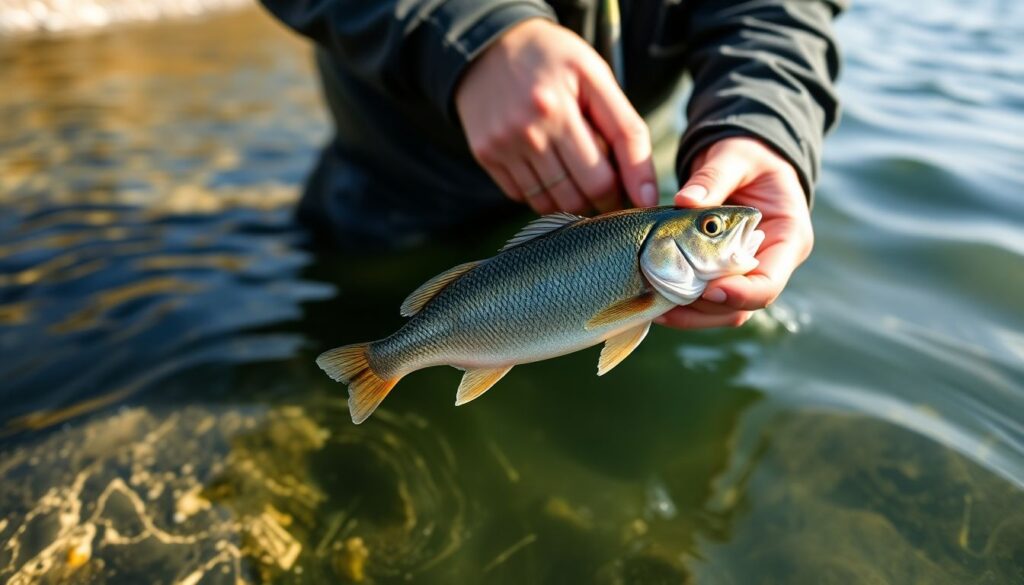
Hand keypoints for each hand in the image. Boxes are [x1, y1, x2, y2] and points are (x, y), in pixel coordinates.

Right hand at [455, 18, 657, 214]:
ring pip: (550, 204)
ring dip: (572, 200)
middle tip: (608, 185)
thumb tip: (646, 195)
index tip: (636, 199)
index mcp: (559, 107)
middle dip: (601, 201)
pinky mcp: (486, 155)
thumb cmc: (554, 61)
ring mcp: (502, 145)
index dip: (624, 195)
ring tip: (579, 174)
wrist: (488, 46)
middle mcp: (527, 129)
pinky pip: (523, 196)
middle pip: (577, 197)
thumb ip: (627, 132)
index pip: (602, 179)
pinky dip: (543, 192)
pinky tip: (549, 167)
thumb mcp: (596, 79)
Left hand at [656, 137, 813, 328]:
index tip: (708, 290)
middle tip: (665, 301)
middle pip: (744, 306)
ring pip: (724, 312)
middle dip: (705, 309)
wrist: (745, 159)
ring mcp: (750, 273)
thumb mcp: (733, 156)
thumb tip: (686, 201)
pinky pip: (708, 301)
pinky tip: (656, 299)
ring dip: (690, 314)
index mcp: (789, 237)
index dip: (741, 294)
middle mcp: (774, 263)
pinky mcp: (727, 274)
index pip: (770, 282)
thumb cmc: (748, 155)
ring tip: (654, 306)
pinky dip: (683, 304)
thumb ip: (713, 177)